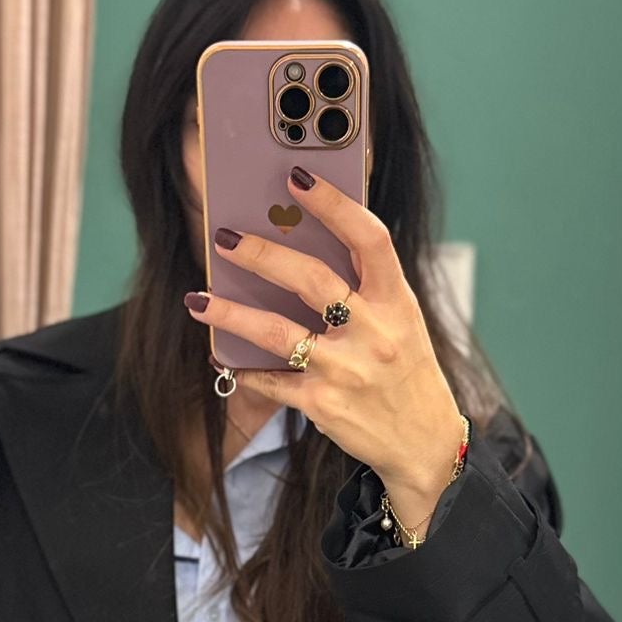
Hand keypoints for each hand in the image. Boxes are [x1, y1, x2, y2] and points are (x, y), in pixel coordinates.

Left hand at [182, 165, 467, 535]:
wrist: (424, 443)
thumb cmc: (406, 371)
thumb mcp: (402, 322)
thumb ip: (364, 287)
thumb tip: (300, 243)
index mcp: (397, 302)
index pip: (369, 239)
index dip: (334, 205)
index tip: (298, 179)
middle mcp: (376, 333)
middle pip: (312, 280)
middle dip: (262, 254)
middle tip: (224, 239)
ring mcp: (349, 371)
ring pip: (279, 332)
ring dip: (232, 314)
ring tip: (197, 299)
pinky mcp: (324, 405)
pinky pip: (272, 380)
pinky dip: (244, 369)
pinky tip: (223, 358)